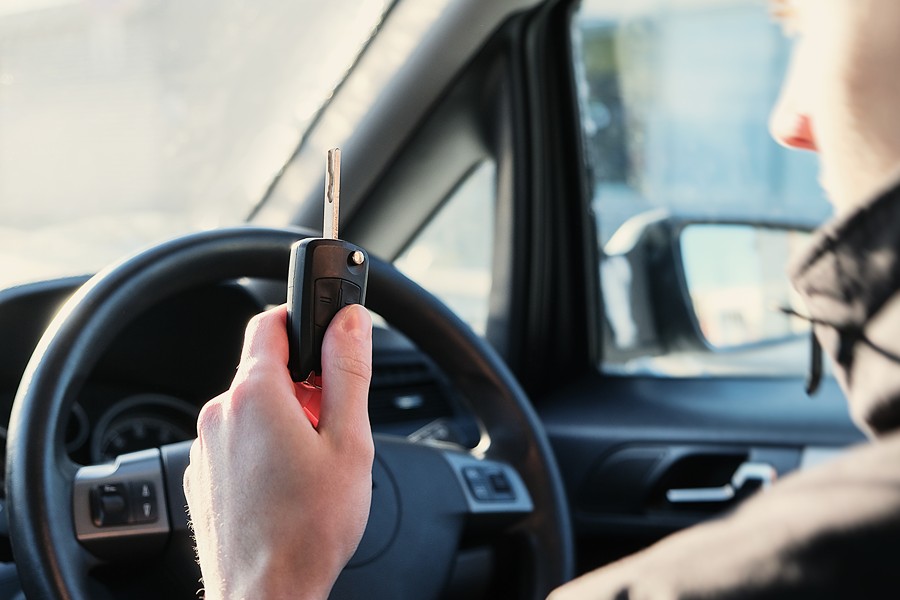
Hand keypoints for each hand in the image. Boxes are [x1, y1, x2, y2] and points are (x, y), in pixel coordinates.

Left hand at [183, 304, 373, 599]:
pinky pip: (236, 442)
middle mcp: (220, 415)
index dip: (303, 321)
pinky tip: (285, 486)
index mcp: (255, 395)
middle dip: (302, 386)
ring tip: (310, 466)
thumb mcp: (349, 440)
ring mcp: (205, 448)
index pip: (270, 322)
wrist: (267, 595)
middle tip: (332, 426)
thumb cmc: (309, 528)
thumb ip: (348, 370)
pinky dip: (262, 449)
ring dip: (283, 420)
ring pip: (252, 410)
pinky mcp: (202, 476)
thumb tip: (349, 321)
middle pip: (265, 371)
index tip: (325, 337)